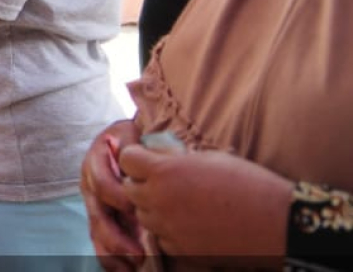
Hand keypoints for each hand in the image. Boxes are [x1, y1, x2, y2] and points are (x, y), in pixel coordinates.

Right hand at [81, 118, 143, 267]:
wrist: (119, 140)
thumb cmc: (130, 139)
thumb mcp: (128, 133)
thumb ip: (131, 144)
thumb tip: (136, 157)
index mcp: (95, 163)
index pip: (101, 183)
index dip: (116, 196)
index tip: (135, 207)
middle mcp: (90, 186)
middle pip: (97, 216)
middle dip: (116, 237)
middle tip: (139, 254)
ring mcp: (94, 204)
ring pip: (97, 233)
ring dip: (114, 252)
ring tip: (135, 265)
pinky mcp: (100, 218)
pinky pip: (100, 242)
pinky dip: (112, 259)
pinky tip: (128, 269)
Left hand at [119, 146, 290, 259]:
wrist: (278, 223)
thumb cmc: (248, 183)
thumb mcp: (209, 158)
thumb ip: (176, 157)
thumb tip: (158, 153)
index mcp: (164, 171)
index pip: (127, 159)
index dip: (136, 157)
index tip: (148, 158)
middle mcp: (159, 199)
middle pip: (128, 188)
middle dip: (141, 182)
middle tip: (162, 181)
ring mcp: (168, 227)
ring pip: (143, 215)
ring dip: (153, 207)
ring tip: (180, 203)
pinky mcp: (182, 250)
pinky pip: (161, 238)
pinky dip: (168, 231)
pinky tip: (190, 224)